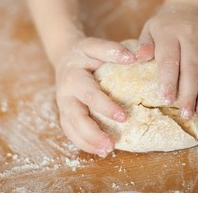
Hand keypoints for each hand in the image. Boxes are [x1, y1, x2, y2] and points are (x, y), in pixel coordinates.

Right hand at [55, 37, 135, 156]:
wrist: (65, 59)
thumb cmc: (84, 54)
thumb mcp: (94, 46)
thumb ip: (112, 50)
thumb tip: (134, 57)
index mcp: (73, 78)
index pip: (90, 95)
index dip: (105, 107)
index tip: (124, 117)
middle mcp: (65, 95)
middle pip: (76, 119)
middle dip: (93, 134)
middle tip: (111, 145)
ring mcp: (64, 107)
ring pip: (71, 130)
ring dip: (88, 143)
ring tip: (107, 151)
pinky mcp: (65, 115)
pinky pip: (71, 133)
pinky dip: (84, 144)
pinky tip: (100, 151)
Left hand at [137, 3, 197, 119]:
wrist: (190, 8)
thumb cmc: (165, 26)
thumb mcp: (149, 30)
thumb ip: (144, 44)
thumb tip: (138, 58)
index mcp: (170, 33)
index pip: (170, 59)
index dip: (169, 80)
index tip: (167, 99)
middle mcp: (192, 36)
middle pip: (193, 67)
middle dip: (190, 93)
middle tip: (186, 114)